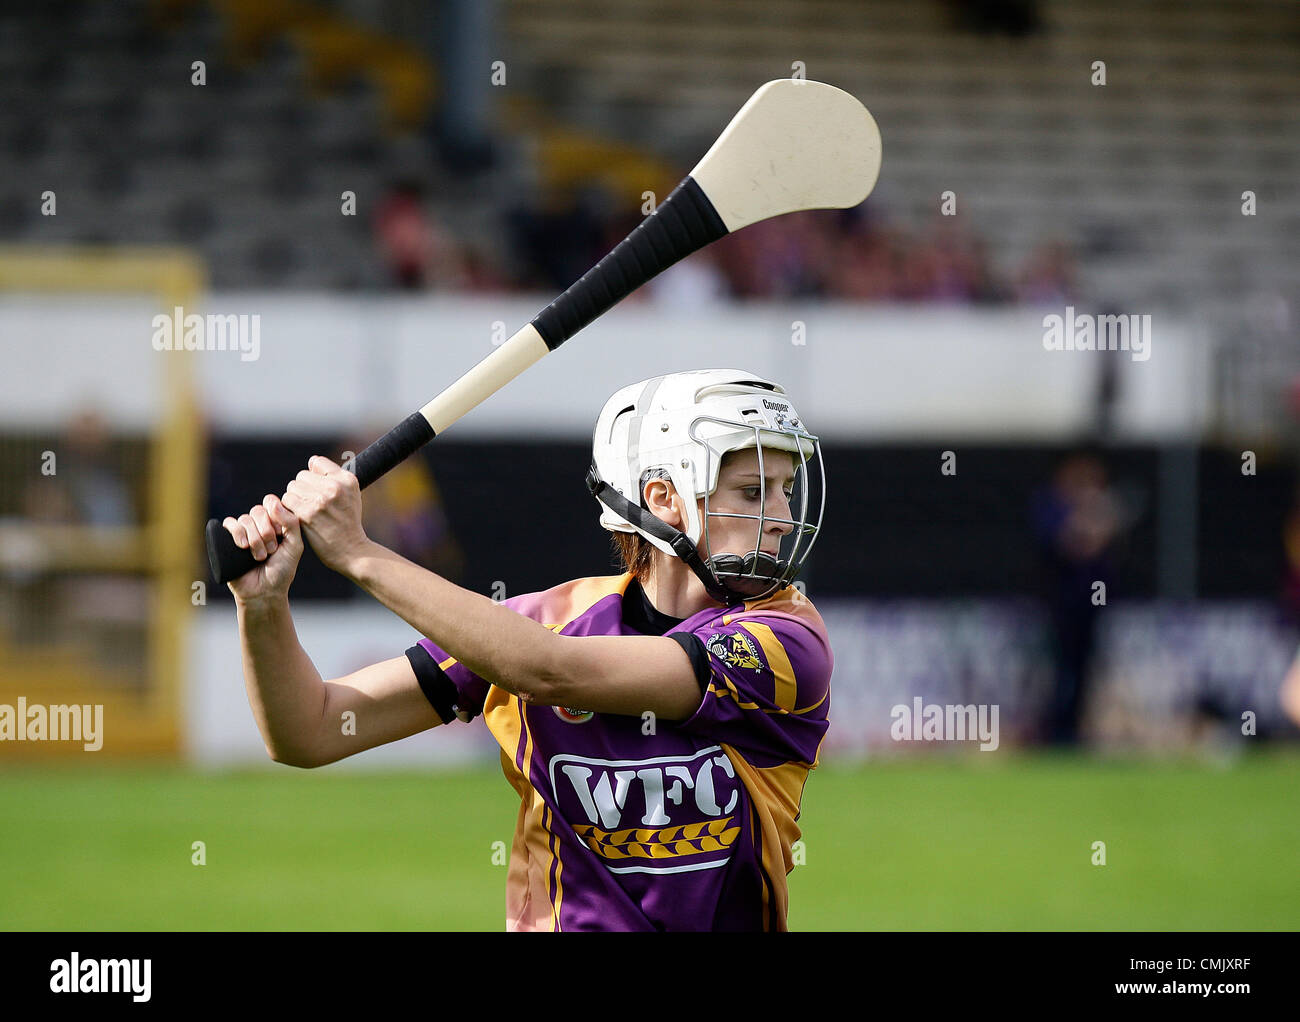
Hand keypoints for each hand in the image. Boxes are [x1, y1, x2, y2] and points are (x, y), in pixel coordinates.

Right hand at [223, 493, 303, 603]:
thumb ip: (291, 523)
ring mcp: (243, 531)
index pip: (272, 503)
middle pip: (258, 510)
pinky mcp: (228, 539)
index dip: (276, 518)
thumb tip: (273, 501)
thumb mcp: (294, 546)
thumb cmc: (282, 571)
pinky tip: (243, 546)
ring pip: (245, 519)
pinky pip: (229, 523)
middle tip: (271, 551)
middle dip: (266, 532)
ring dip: (255, 539)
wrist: (264, 592)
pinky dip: (237, 533)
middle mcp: (259, 524)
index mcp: (275, 522)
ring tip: (260, 557)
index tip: (281, 536)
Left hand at [281, 455, 369, 576]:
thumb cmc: (348, 523)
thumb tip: (311, 462)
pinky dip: (289, 509)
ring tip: (307, 512)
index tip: (318, 490)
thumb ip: (335, 477)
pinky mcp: (307, 513)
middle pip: (301, 476)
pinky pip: (287, 501)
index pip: (317, 462)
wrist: (352, 551)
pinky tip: (299, 518)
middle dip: (303, 489)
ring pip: (292, 487)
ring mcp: (321, 500)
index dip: (314, 476)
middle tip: (311, 505)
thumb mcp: (352, 495)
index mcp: (347, 479)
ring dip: (294, 499)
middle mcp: (335, 486)